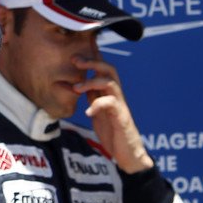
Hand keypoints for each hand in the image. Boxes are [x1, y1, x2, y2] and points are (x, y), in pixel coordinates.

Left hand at [72, 57, 153, 173]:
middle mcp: (116, 95)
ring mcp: (120, 105)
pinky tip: (88, 112)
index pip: (102, 70)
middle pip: (109, 69)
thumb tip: (74, 85)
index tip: (77, 49)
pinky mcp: (122, 117)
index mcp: (108, 93)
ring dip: (91, 81)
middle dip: (92, 62)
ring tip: (76, 88)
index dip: (92, 57)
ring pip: (110, 82)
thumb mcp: (96, 111)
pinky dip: (97, 105)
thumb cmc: (113, 132)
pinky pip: (111, 103)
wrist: (128, 153)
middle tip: (75, 60)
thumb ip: (90, 98)